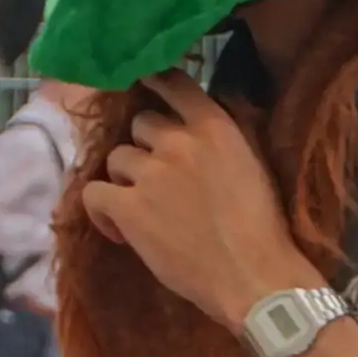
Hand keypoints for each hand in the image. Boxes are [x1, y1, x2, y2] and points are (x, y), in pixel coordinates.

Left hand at [81, 72, 321, 332]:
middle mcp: (179, 141)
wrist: (253, 276)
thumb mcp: (251, 165)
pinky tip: (119, 231)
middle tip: (156, 179)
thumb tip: (195, 131)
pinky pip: (94, 193)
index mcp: (216, 127)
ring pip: (117, 157)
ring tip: (141, 209)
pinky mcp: (128, 207)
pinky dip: (101, 210)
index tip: (143, 81)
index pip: (175, 83)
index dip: (154, 80)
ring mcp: (150, 173)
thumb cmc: (263, 229)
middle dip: (145, 147)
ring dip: (125, 179)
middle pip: (141, 124)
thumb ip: (221, 142)